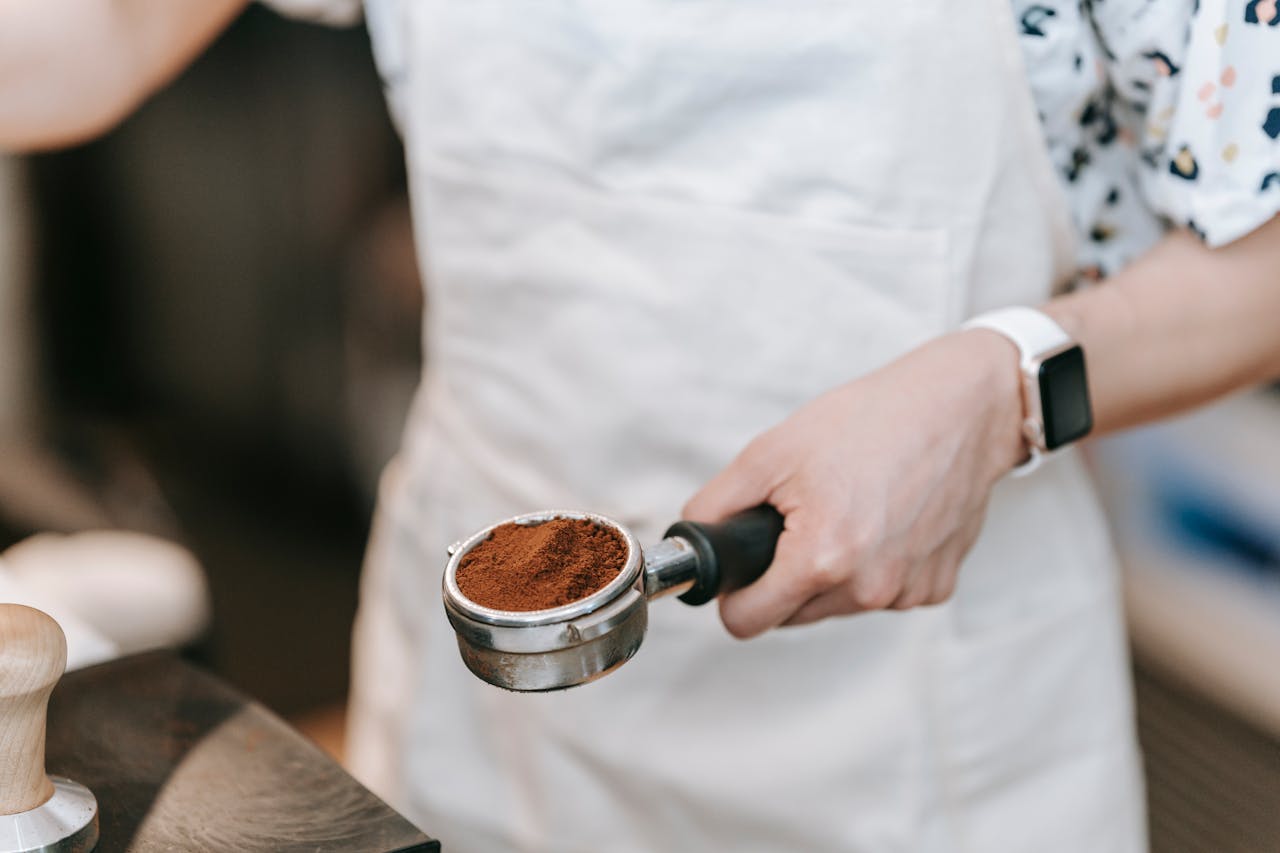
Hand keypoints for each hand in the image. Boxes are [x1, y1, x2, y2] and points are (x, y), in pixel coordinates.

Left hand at [683, 330, 1026, 637]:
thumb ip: (716, 504)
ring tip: (845, 511)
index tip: (740, 567)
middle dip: (783, 578)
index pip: (746, 623)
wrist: (962, 408)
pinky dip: (873, 568)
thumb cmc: (871, 421)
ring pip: (836, 608)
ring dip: (829, 574)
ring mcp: (906, 594)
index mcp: (822, 560)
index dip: (733, 594)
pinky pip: (881, 595)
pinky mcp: (936, 589)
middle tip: (800, 518)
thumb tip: (692, 538)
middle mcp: (868, 590)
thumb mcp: (771, 452)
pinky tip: (884, 521)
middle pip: (791, 616)